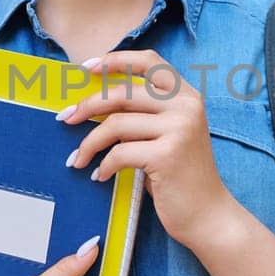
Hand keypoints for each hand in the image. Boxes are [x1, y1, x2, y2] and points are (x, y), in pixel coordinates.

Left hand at [60, 50, 238, 250]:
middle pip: (123, 92)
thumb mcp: (168, 135)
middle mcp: (186, 106)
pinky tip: (100, 176)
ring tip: (78, 159)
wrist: (208, 215)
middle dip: (88, 105)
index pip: (150, 61)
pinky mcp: (168, 155)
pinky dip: (103, 165)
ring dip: (89, 143)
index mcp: (187, 96)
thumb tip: (94, 102)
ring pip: (116, 124)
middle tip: (66, 119)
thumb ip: (144, 114)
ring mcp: (179, 129)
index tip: (86, 67)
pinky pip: (120, 153)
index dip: (116, 60)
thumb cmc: (180, 176)